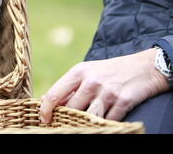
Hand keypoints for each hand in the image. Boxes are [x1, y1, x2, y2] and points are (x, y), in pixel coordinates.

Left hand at [39, 48, 168, 122]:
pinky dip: (104, 123)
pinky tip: (105, 119)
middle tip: (67, 122)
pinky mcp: (123, 101)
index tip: (44, 119)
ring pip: (88, 116)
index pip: (54, 94)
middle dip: (68, 117)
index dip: (46, 109)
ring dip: (85, 121)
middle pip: (71, 109)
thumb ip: (70, 87)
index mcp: (79, 72)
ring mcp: (107, 92)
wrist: (145, 67)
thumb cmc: (110, 71)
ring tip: (85, 121)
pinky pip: (107, 121)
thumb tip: (46, 100)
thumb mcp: (88, 72)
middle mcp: (91, 81)